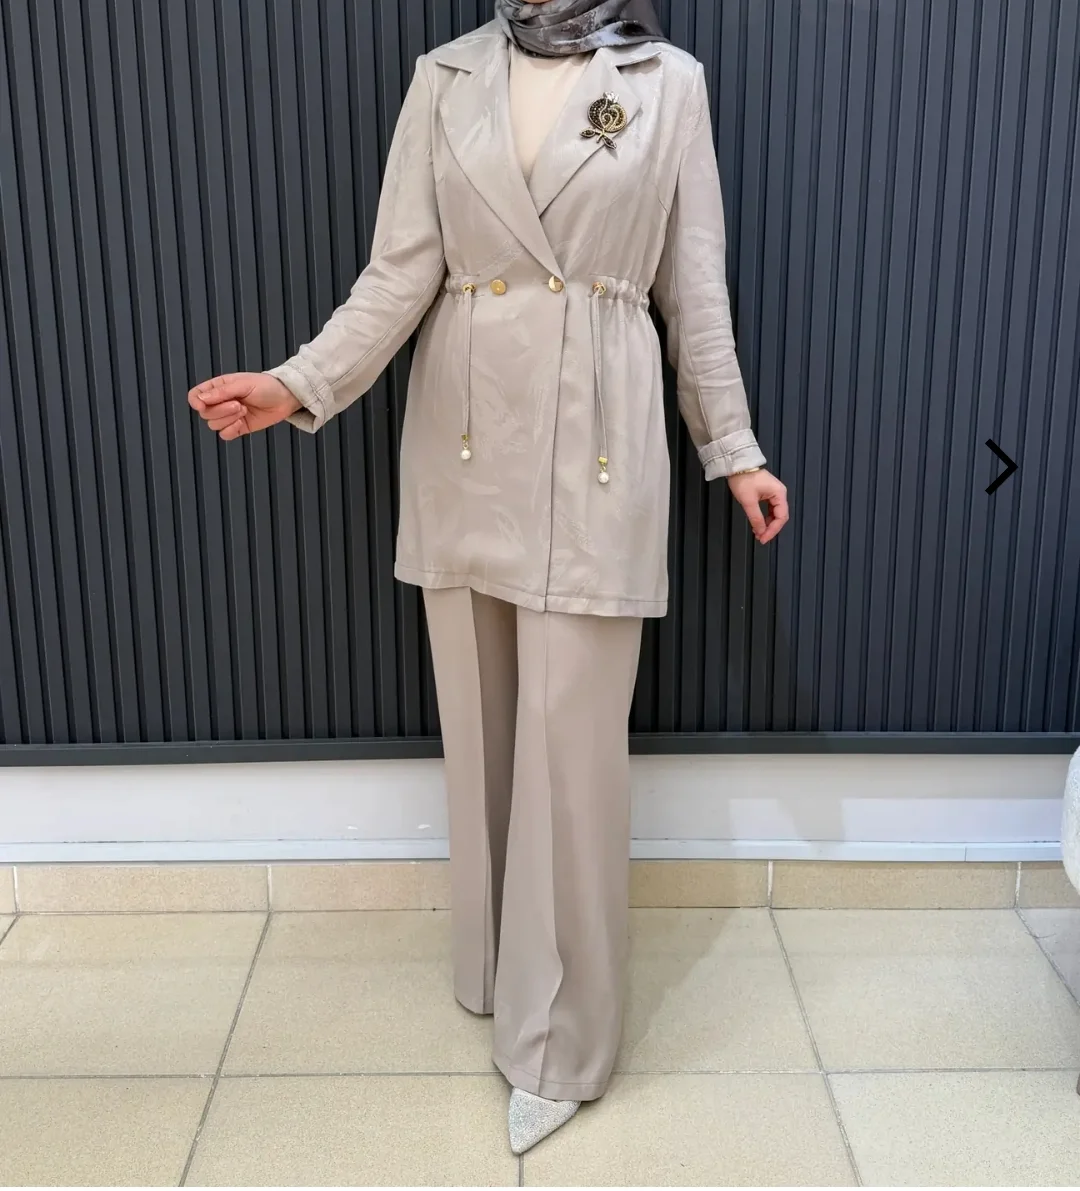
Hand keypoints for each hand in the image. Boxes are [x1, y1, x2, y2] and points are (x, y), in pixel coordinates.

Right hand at [187, 372, 301, 440]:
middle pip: (204, 413)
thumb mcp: (243, 384)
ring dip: (229, 419)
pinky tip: (242, 422)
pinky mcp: (238, 428)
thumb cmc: (266, 386)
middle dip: (221, 410)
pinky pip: (224, 435)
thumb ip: (221, 392)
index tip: (203, 405)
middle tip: (238, 404)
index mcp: (218, 387)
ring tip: (244, 410)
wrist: (285, 399)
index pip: (195, 395)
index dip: (196, 402)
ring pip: (213, 425)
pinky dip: (231, 430)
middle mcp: (220, 402)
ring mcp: (228, 416)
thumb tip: (200, 399)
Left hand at [728, 469, 788, 543]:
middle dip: (771, 529)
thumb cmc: (743, 478)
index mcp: (779, 493)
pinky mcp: (767, 493)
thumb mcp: (748, 501)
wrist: (736, 465)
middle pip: (780, 516)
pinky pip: (769, 509)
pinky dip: (764, 518)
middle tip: (761, 538)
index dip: (773, 530)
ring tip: (758, 532)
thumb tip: (761, 531)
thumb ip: (756, 518)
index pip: (781, 517)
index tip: (764, 538)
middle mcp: (779, 493)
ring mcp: (773, 493)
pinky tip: (758, 524)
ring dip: (767, 524)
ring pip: (774, 514)